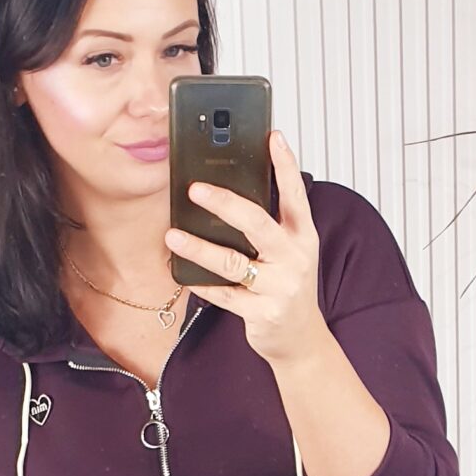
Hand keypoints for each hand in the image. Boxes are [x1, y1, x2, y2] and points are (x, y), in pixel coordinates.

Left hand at [162, 128, 326, 366]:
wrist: (300, 338)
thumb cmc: (288, 286)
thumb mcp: (289, 250)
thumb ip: (269, 223)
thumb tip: (229, 191)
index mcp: (303, 235)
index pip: (295, 194)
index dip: (285, 164)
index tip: (272, 136)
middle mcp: (294, 257)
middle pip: (257, 223)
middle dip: (225, 203)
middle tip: (195, 189)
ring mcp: (279, 286)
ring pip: (232, 262)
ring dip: (199, 247)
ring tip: (172, 236)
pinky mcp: (262, 312)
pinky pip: (224, 294)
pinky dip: (201, 282)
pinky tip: (182, 272)